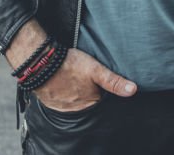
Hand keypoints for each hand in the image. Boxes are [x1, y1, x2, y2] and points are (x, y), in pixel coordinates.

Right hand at [5, 19, 135, 111]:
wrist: (40, 63)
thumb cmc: (70, 65)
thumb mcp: (96, 70)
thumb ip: (114, 81)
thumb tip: (133, 90)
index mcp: (91, 102)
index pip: (103, 99)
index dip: (102, 88)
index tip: (98, 79)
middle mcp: (77, 109)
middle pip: (89, 101)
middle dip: (89, 92)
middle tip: (85, 76)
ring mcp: (63, 107)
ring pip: (75, 101)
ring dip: (76, 92)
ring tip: (74, 78)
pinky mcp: (51, 103)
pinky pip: (62, 101)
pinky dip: (64, 94)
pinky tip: (64, 82)